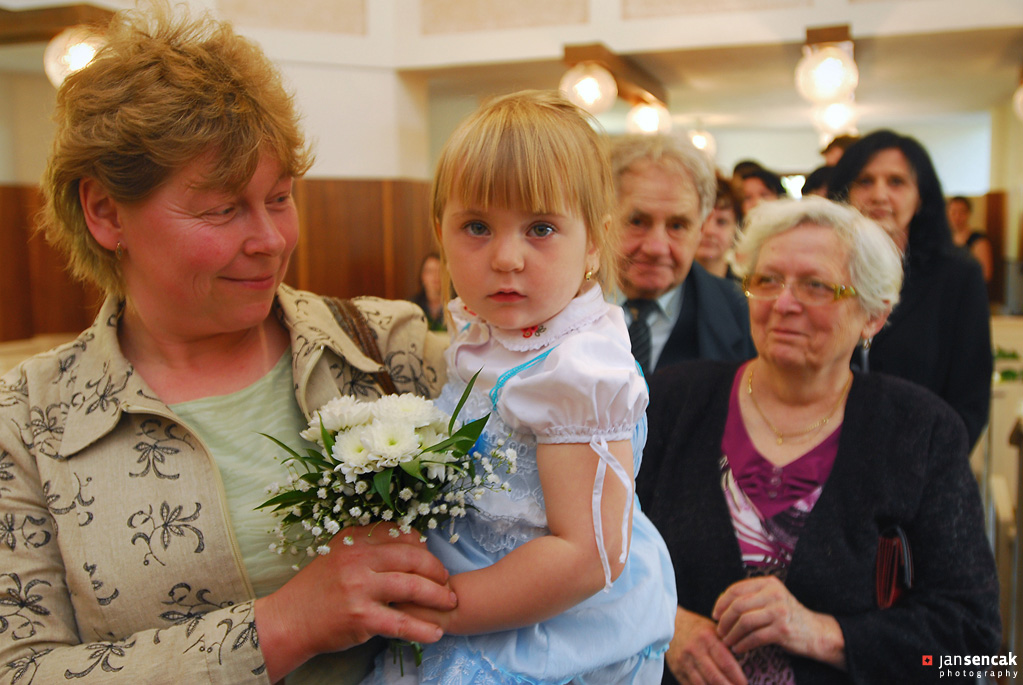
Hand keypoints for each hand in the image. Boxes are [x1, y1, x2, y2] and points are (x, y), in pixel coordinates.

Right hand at [255, 525, 457, 681]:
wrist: (288, 620)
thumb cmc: (316, 589)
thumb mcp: (338, 555)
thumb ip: (369, 547)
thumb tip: (411, 543)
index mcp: (353, 540)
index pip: (400, 535)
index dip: (422, 546)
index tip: (431, 558)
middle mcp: (358, 559)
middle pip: (412, 558)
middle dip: (436, 570)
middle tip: (447, 581)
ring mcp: (360, 588)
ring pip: (412, 587)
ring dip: (437, 596)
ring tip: (450, 603)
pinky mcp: (361, 618)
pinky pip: (401, 623)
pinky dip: (422, 629)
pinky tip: (436, 633)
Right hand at [666, 606, 746, 684]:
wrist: (672, 624)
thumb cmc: (698, 628)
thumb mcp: (714, 630)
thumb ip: (727, 646)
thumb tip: (746, 664)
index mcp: (707, 638)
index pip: (726, 663)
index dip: (737, 677)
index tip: (745, 684)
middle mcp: (694, 650)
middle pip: (715, 677)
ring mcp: (684, 662)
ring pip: (702, 684)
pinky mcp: (677, 670)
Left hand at [711, 576, 844, 668]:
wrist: (815, 632)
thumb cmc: (787, 616)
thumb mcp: (771, 599)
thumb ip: (751, 597)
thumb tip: (720, 605)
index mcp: (768, 583)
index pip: (736, 589)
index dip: (721, 603)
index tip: (715, 615)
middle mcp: (774, 594)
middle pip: (737, 605)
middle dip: (724, 620)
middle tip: (719, 631)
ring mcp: (779, 611)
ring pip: (744, 622)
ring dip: (731, 634)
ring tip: (727, 642)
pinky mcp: (783, 630)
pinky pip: (754, 638)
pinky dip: (742, 644)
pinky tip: (738, 648)